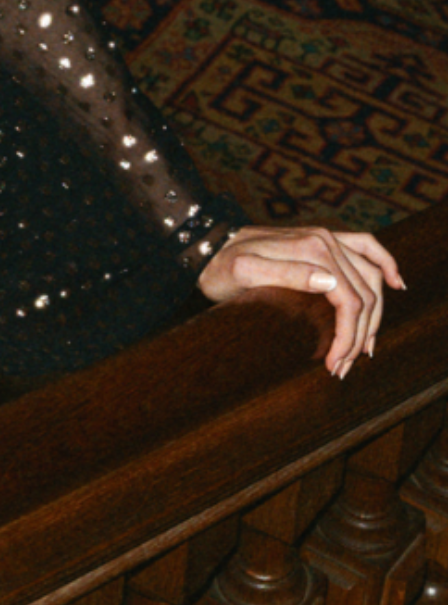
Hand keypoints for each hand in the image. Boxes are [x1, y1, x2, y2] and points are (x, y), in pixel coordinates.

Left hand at [196, 224, 403, 377]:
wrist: (206, 246)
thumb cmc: (220, 265)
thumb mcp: (244, 273)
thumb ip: (286, 274)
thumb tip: (330, 283)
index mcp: (312, 248)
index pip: (349, 299)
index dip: (348, 336)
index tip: (335, 365)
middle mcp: (325, 239)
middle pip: (364, 294)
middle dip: (360, 335)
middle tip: (343, 367)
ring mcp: (327, 238)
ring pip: (371, 280)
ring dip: (373, 316)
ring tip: (361, 350)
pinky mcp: (323, 241)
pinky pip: (367, 248)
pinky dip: (386, 264)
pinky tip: (397, 284)